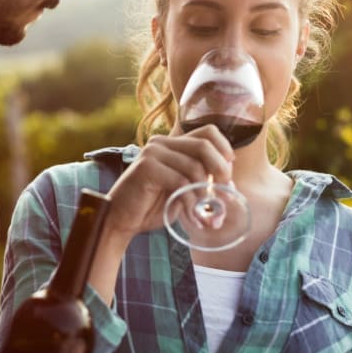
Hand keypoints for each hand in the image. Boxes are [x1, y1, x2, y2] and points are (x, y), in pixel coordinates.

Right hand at [102, 127, 234, 243]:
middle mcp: (161, 143)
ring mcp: (152, 153)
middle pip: (204, 145)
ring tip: (205, 214)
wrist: (121, 220)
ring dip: (205, 194)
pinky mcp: (146, 168)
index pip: (207, 132)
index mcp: (170, 144)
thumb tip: (230, 185)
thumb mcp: (181, 191)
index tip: (228, 173)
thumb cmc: (151, 207)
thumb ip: (200, 181)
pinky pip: (181, 181)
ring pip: (195, 166)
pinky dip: (192, 201)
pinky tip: (193, 216)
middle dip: (220, 170)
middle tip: (225, 193)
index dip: (224, 149)